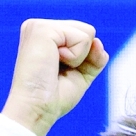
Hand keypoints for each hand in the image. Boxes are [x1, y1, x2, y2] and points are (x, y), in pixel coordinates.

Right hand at [1, 19, 109, 135]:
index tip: (62, 73)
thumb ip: (94, 56)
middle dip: (83, 56)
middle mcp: (40, 27)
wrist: (37, 109)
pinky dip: (76, 57)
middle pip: (88, 31)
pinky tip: (54, 63)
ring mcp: (40, 26)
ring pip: (87, 32)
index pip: (84, 36)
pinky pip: (82, 38)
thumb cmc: (53, 97)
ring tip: (55, 67)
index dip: (84, 58)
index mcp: (46, 36)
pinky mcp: (43, 30)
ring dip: (79, 57)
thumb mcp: (81, 74)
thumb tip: (98, 41)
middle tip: (59, 72)